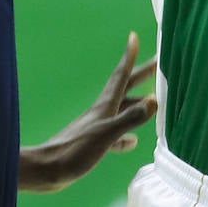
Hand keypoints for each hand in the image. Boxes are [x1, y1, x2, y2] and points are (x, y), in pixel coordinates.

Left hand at [17, 32, 157, 192]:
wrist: (50, 169)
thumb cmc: (76, 150)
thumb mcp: (106, 134)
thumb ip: (130, 118)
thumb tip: (154, 99)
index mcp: (105, 105)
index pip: (121, 75)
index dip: (129, 56)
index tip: (134, 36)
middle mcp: (103, 111)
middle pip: (125, 87)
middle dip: (141, 74)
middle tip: (157, 63)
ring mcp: (99, 126)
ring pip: (123, 109)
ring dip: (138, 103)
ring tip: (154, 101)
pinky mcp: (95, 143)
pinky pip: (116, 134)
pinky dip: (127, 134)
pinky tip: (133, 141)